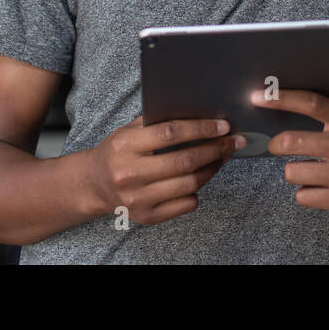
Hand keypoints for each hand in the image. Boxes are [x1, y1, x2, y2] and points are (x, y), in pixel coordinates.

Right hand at [89, 116, 245, 224]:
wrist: (94, 185)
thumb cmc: (117, 152)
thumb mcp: (129, 130)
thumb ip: (157, 121)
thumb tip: (199, 112)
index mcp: (124, 146)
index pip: (170, 133)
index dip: (201, 129)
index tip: (222, 126)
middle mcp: (129, 174)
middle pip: (184, 161)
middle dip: (215, 149)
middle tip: (233, 141)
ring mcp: (138, 199)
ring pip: (189, 184)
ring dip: (212, 168)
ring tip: (222, 156)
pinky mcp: (147, 217)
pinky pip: (186, 204)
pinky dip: (199, 189)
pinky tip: (202, 176)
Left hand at [252, 90, 328, 214]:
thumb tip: (291, 94)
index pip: (311, 104)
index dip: (281, 99)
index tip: (258, 97)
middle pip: (293, 141)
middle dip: (276, 143)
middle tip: (276, 144)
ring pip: (293, 172)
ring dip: (292, 169)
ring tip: (305, 167)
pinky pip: (303, 196)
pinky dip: (305, 191)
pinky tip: (318, 184)